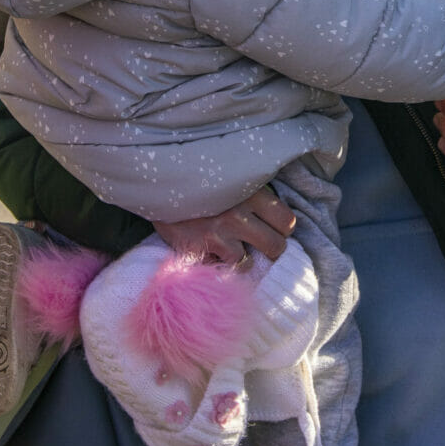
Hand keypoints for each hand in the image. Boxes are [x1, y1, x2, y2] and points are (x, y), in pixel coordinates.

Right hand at [151, 187, 297, 265]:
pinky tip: (211, 251)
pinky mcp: (196, 249)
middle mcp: (238, 214)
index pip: (287, 222)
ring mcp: (217, 234)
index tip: (272, 227)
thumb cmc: (202, 179)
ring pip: (248, 263)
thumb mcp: (233, 176)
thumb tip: (277, 218)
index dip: (281, 228)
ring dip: (241, 259)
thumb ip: (255, 193)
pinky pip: (218, 269)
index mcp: (251, 192)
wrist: (158, 180)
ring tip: (231, 248)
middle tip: (259, 244)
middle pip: (275, 247)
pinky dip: (217, 264)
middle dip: (269, 248)